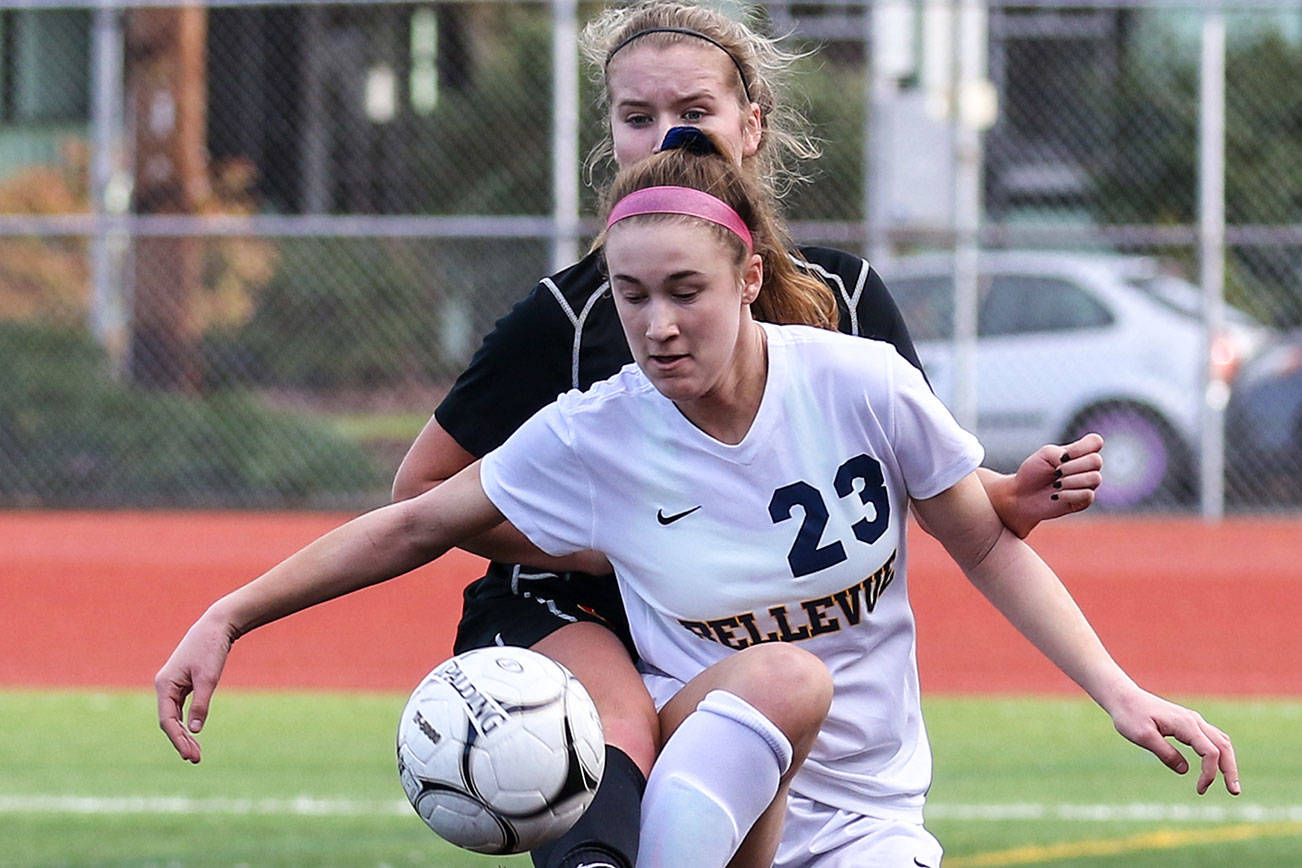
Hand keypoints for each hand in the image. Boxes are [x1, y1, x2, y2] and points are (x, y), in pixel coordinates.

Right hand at [155, 611, 237, 762]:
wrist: (217, 626)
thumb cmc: (211, 649)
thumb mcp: (208, 679)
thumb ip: (201, 705)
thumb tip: (196, 730)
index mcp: (165, 685)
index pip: (168, 720)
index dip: (178, 739)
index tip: (190, 755)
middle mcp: (164, 686)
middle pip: (169, 721)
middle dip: (181, 741)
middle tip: (195, 759)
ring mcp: (171, 685)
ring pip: (174, 716)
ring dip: (184, 733)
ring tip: (195, 753)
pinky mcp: (181, 682)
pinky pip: (179, 708)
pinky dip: (186, 721)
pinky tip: (193, 733)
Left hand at [992, 433, 1104, 537]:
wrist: (1021, 495)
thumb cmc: (1033, 472)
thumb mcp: (1045, 455)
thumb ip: (1062, 453)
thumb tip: (1075, 464)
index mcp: (1079, 453)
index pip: (1096, 442)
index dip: (1082, 447)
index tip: (1064, 455)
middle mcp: (1087, 468)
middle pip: (1096, 460)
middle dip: (1073, 466)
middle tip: (1056, 472)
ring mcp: (1087, 485)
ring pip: (1095, 478)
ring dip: (1071, 480)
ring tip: (1056, 484)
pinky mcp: (1084, 501)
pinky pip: (1088, 495)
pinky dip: (1069, 494)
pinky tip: (1056, 495)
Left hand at [1109, 687, 1239, 795]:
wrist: (1123, 697)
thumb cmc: (1130, 716)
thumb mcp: (1143, 737)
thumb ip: (1165, 753)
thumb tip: (1185, 770)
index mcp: (1185, 724)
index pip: (1210, 752)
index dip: (1210, 773)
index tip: (1199, 789)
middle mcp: (1194, 721)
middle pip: (1224, 746)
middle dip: (1231, 770)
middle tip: (1234, 792)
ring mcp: (1193, 720)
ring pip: (1221, 741)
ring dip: (1228, 762)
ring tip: (1230, 783)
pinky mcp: (1188, 723)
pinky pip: (1212, 739)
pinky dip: (1219, 753)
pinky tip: (1216, 767)